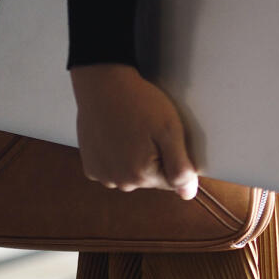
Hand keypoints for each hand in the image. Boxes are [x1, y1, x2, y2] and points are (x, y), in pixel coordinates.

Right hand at [69, 63, 200, 198]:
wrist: (102, 84)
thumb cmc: (139, 103)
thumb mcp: (170, 130)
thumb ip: (180, 167)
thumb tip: (188, 194)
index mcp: (142, 175)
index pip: (172, 180)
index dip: (174, 157)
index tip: (164, 137)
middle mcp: (120, 182)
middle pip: (151, 178)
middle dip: (155, 158)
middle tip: (148, 131)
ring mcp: (102, 175)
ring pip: (131, 175)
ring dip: (135, 158)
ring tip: (132, 131)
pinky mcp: (91, 167)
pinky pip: (113, 169)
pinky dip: (117, 156)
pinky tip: (117, 136)